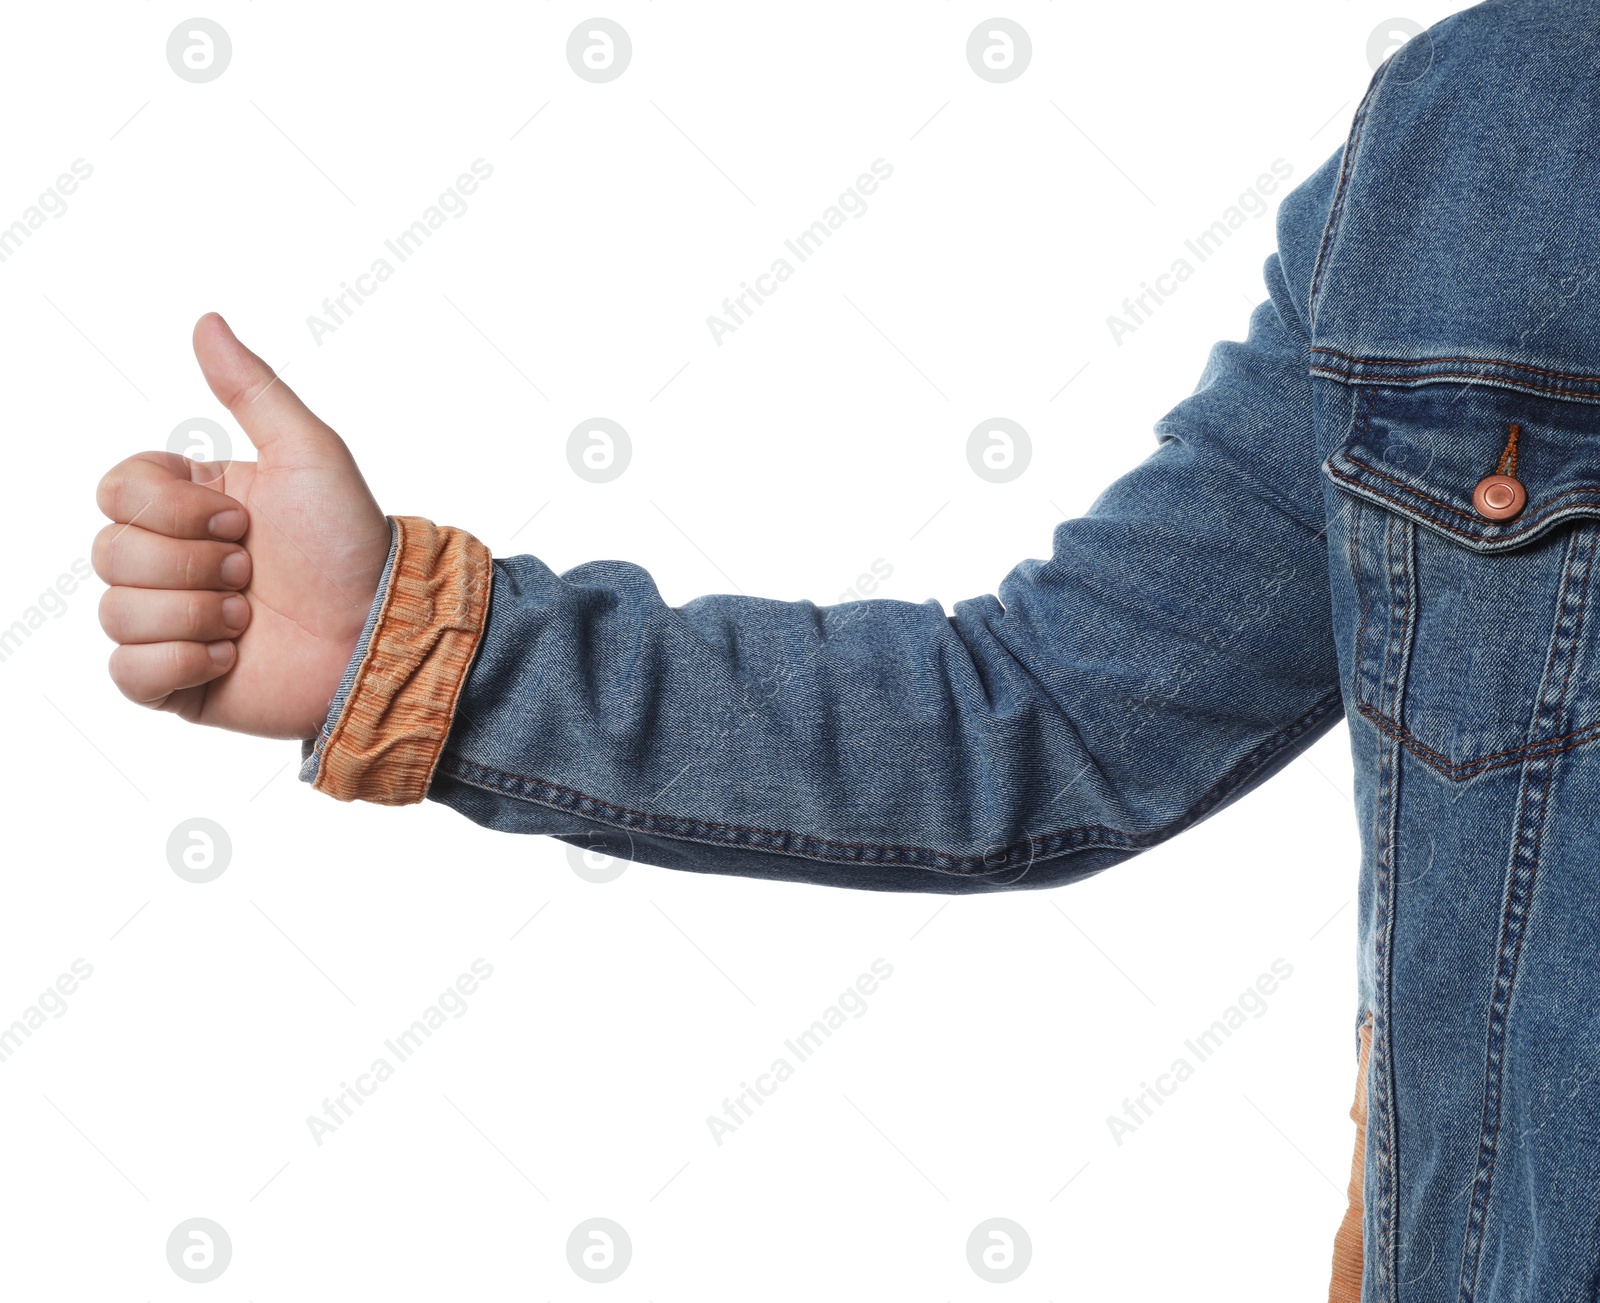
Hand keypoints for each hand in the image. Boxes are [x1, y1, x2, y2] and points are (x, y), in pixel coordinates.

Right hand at [93, 313, 391, 739]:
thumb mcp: (309, 454)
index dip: (172, 508)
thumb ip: (253, 389)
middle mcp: (172, 562)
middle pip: (109, 552)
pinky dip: (180, 663)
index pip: (116, 489)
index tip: (242, 521)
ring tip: (252, 620)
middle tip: (254, 575)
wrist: (382, 633)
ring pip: (116, 612)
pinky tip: (232, 658)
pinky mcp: (175, 682)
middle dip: (194, 564)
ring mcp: (170, 623)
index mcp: (190, 506)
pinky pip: (126, 673)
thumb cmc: (350, 546)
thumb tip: (206, 321)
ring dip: (196, 615)